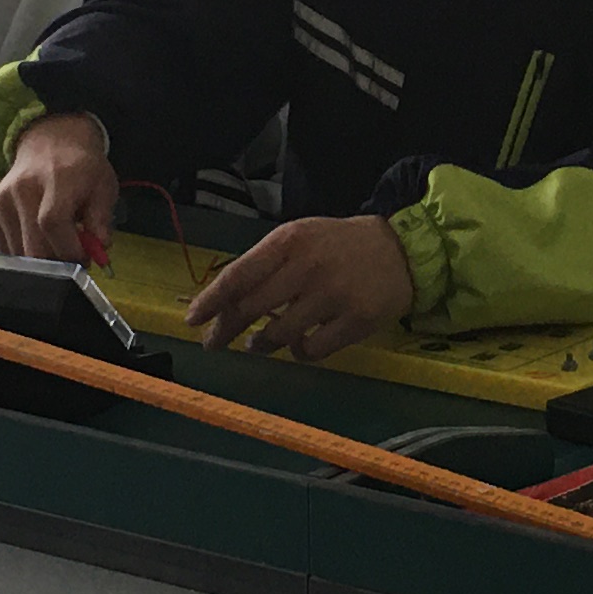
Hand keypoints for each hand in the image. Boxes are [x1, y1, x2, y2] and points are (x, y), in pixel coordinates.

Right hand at [0, 112, 114, 265]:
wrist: (49, 142)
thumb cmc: (81, 169)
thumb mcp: (103, 187)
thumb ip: (101, 219)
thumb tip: (99, 248)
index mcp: (56, 179)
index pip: (52, 223)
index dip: (69, 250)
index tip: (84, 259)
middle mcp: (22, 189)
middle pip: (32, 246)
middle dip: (57, 263)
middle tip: (72, 259)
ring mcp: (1, 201)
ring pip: (18, 254)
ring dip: (40, 262)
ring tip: (56, 245)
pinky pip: (4, 250)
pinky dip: (23, 255)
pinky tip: (38, 240)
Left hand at [186, 214, 416, 361]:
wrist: (401, 251)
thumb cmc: (338, 246)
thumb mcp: (299, 239)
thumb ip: (264, 265)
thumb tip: (222, 303)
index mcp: (290, 241)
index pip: (239, 275)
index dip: (211, 301)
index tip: (191, 320)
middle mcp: (309, 267)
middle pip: (252, 307)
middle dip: (225, 329)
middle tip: (214, 342)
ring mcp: (334, 295)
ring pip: (280, 334)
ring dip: (262, 344)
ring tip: (259, 343)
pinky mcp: (356, 321)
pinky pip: (312, 351)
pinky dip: (300, 353)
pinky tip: (300, 345)